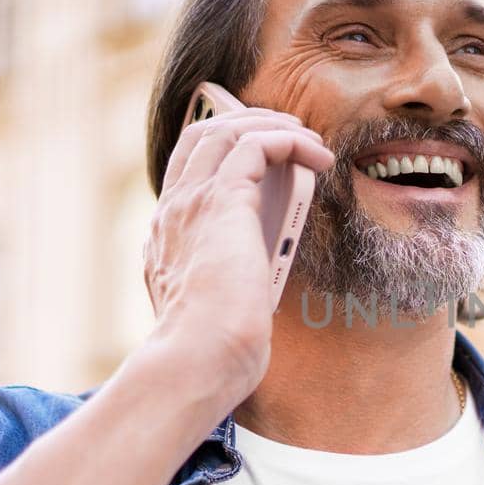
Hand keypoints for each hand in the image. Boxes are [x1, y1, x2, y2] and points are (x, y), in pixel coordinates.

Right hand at [142, 108, 333, 400]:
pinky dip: (289, 140)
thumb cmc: (211, 355)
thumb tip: (249, 282)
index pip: (184, 172)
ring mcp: (192, 202)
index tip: (259, 154)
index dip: (220, 151)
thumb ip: (224, 287)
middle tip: (288, 133)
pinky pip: (256, 144)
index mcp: (165, 239)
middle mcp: (172, 212)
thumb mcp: (214, 311)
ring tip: (310, 139)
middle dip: (246, 123)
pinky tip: (318, 157)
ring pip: (225, 129)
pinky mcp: (223, 201)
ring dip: (272, 125)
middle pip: (201, 137)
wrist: (198, 361)